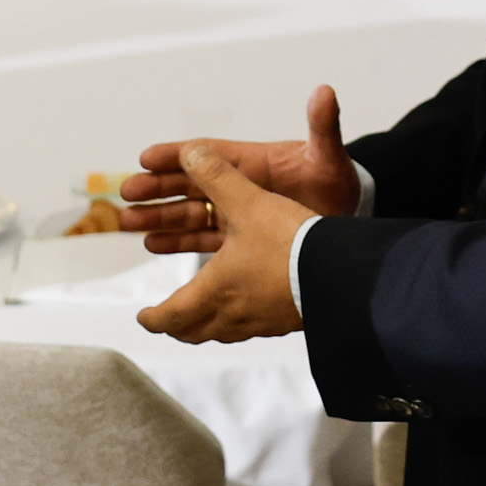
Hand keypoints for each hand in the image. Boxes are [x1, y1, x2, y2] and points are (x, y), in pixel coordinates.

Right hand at [122, 84, 359, 249]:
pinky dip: (179, 242)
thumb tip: (324, 92)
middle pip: (189, 185)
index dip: (176, 155)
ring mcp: (238, 214)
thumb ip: (323, 128)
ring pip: (190, 214)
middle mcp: (239, 186)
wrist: (350, 218)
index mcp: (253, 162)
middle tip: (127, 194)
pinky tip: (153, 245)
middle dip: (157, 189)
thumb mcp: (329, 157)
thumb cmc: (339, 183)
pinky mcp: (242, 240)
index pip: (206, 155)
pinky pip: (204, 240)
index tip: (146, 157)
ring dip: (160, 218)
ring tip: (129, 224)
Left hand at [135, 147, 312, 344]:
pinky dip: (240, 320)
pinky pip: (254, 326)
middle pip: (195, 331)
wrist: (342, 273)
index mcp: (215, 289)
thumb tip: (190, 153)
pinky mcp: (287, 320)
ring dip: (206, 323)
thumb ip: (218, 176)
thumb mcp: (249, 201)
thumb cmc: (291, 243)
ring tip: (203, 315)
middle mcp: (234, 313)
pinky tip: (251, 307)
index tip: (144, 316)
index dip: (154, 316)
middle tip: (166, 319)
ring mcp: (262, 321)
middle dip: (176, 324)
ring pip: (224, 331)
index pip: (172, 314)